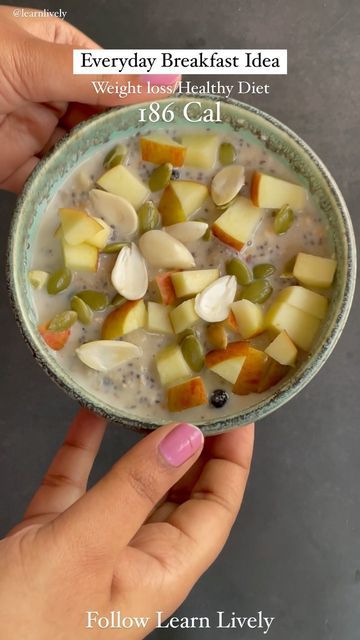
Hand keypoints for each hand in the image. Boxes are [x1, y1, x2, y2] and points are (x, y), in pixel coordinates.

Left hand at [0, 6, 178, 191]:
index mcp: (53, 51)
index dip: (137, 100)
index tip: (166, 125)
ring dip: (100, 171)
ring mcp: (31, 130)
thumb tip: (163, 80)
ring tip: (133, 192)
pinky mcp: (15, 165)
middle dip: (123, 141)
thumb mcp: (34, 61)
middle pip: (98, 120)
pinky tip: (93, 202)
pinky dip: (68, 193)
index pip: (109, 76)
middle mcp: (46, 91)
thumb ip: (99, 77)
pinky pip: (49, 182)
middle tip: (158, 166)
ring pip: (78, 154)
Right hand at [0, 409, 253, 638]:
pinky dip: (86, 448)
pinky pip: (79, 482)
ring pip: (129, 483)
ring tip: (155, 399)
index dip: (232, 459)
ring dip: (141, 441)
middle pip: (180, 492)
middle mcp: (134, 558)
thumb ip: (136, 490)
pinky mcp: (51, 536)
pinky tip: (92, 414)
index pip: (216, 506)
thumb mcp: (86, 550)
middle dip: (194, 444)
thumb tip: (186, 437)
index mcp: (161, 572)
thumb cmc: (23, 629)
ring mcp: (92, 546)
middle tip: (198, 396)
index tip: (237, 412)